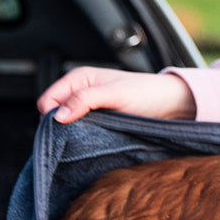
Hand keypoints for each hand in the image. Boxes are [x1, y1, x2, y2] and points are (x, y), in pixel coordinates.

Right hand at [36, 66, 195, 122]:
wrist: (171, 103)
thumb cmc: (146, 93)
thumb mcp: (114, 94)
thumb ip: (85, 100)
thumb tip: (59, 116)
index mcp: (78, 78)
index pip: (47, 101)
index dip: (53, 116)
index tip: (67, 129)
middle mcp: (80, 91)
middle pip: (54, 115)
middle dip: (62, 126)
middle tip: (81, 135)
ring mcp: (89, 107)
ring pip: (67, 125)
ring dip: (74, 133)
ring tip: (92, 137)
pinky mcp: (99, 120)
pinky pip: (81, 132)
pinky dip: (85, 137)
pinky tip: (96, 140)